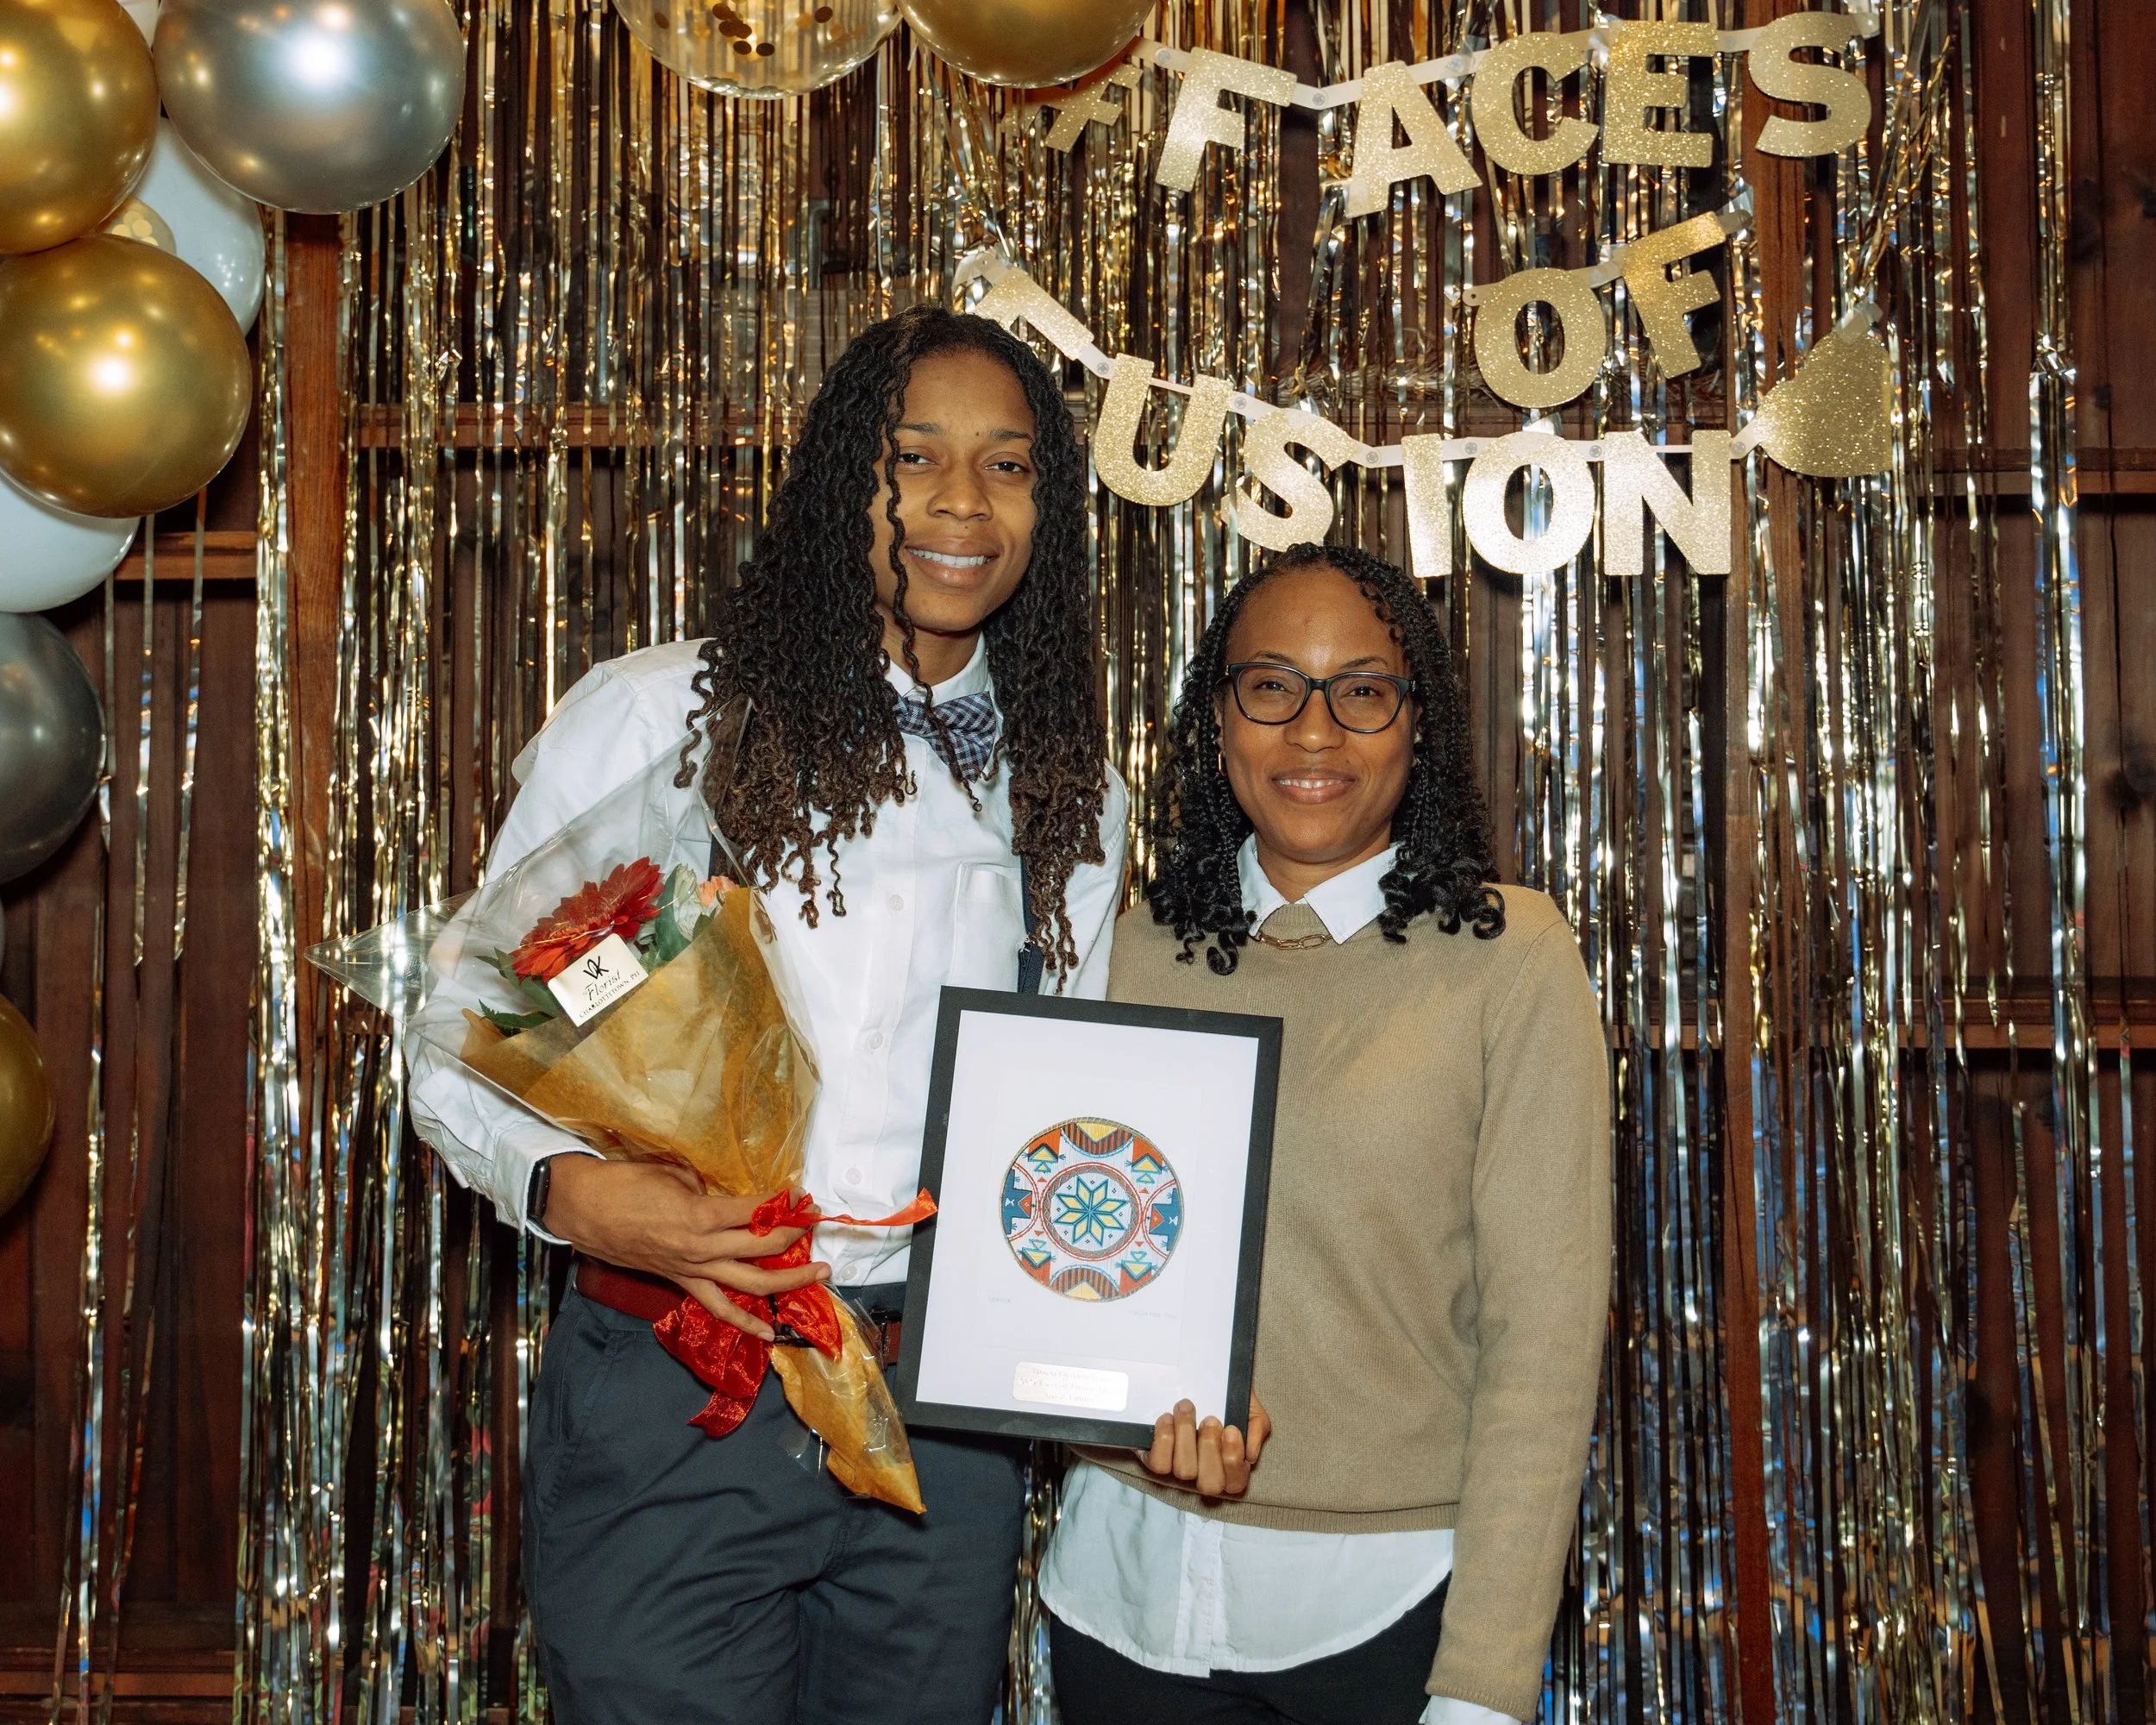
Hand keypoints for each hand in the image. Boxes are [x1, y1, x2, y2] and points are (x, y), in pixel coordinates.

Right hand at [545, 1157, 827, 1340]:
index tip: (805, 1198)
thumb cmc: (626, 1183)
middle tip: (819, 1224)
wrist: (584, 1209)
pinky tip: (768, 1333)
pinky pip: (717, 1307)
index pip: (757, 1212)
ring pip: (750, 1283)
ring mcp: (692, 1269)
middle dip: (796, 1237)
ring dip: (789, 1280)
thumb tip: (730, 1201)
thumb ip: (707, 1190)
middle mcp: (702, 1247)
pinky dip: (744, 1322)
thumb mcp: (674, 1174)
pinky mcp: (681, 1282)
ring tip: (820, 1274)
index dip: (786, 1204)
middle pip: (763, 1247)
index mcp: (701, 1214)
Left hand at [1134, 1394, 1270, 1497]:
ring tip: (1186, 1409)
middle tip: (1210, 1419)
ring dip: (1186, 1436)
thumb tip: (1250, 1455)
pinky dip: (1163, 1440)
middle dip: (1210, 1448)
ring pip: (1184, 1471)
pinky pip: (1159, 1463)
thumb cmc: (1228, 1402)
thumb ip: (1257, 1429)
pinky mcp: (1157, 1459)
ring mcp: (1180, 1470)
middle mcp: (1205, 1475)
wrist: (1203, 1381)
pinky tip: (1167, 1419)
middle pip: (1209, 1484)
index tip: (1231, 1429)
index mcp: (1231, 1470)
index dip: (1233, 1460)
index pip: (1235, 1484)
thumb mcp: (1251, 1411)